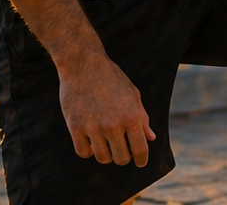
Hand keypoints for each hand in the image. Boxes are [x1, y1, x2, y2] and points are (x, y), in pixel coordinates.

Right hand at [58, 52, 156, 166]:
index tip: (140, 163)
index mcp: (130, 116)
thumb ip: (142, 118)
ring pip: (102, 158)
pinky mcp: (75, 127)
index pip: (140, 150)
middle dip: (124, 156)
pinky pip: (84, 152)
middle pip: (121, 158)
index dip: (141, 160)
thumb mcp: (133, 94)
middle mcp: (112, 125)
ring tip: (106, 142)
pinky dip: (88, 150)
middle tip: (122, 148)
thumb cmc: (112, 78)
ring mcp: (92, 127)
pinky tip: (91, 140)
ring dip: (106, 153)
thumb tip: (151, 138)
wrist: (83, 64)